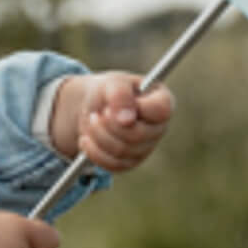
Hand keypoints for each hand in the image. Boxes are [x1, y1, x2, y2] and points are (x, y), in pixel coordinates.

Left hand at [53, 72, 174, 172]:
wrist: (96, 106)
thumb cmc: (110, 90)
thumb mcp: (112, 83)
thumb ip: (121, 95)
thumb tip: (127, 120)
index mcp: (162, 102)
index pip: (161, 111)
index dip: (138, 110)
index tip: (113, 107)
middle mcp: (158, 127)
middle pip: (138, 135)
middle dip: (109, 125)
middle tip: (95, 115)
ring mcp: (147, 147)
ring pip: (122, 151)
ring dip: (98, 136)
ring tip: (90, 121)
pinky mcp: (131, 162)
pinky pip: (113, 164)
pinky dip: (94, 152)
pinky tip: (86, 139)